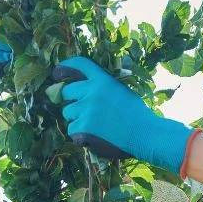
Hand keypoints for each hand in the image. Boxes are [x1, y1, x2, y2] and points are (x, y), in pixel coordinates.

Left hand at [52, 56, 195, 173]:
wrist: (145, 134)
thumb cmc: (137, 115)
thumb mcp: (121, 91)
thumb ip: (102, 87)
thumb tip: (81, 91)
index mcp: (103, 79)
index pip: (79, 65)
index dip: (65, 67)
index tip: (57, 72)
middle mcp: (92, 91)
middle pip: (66, 92)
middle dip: (71, 102)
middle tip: (83, 111)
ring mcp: (86, 109)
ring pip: (68, 113)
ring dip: (76, 119)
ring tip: (94, 126)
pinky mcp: (83, 126)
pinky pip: (71, 130)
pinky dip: (79, 135)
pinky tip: (94, 136)